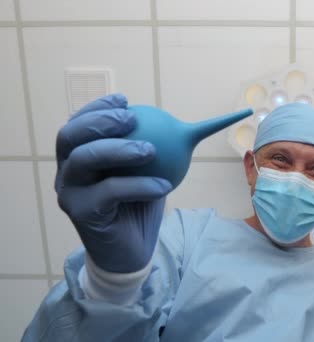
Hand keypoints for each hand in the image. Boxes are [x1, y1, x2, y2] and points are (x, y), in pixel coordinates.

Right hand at [55, 94, 172, 272]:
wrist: (132, 250)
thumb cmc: (139, 205)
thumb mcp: (149, 171)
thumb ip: (157, 147)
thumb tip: (193, 123)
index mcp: (78, 156)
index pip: (78, 123)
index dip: (97, 107)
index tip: (126, 100)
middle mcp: (67, 171)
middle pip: (70, 136)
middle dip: (99, 121)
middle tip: (132, 118)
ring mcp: (69, 192)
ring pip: (83, 159)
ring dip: (118, 149)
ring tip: (150, 150)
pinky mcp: (80, 213)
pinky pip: (109, 192)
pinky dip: (138, 185)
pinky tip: (164, 186)